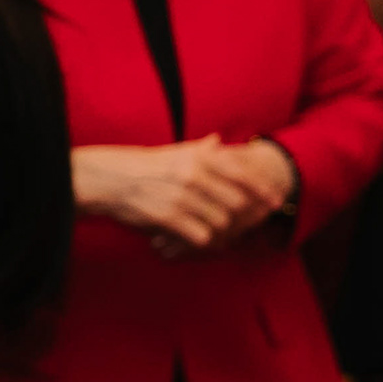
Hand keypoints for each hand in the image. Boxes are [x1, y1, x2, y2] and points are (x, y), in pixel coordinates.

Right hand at [75, 136, 279, 251]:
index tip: (275, 202)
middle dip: (244, 216)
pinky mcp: (168, 217)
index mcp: (198, 158)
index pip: (242, 174)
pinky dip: (204, 241)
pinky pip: (200, 235)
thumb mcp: (172, 152)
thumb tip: (218, 140)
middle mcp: (194, 175)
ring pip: (221, 221)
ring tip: (221, 235)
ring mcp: (181, 197)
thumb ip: (199, 149)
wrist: (107, 179)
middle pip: (237, 202)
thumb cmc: (141, 165)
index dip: (263, 190)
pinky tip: (200, 241)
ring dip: (223, 231)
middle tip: (248, 224)